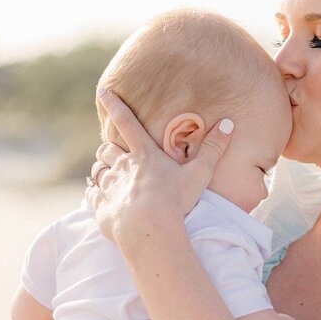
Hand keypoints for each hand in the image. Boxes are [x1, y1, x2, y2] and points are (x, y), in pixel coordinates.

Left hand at [87, 89, 234, 246]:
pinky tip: (100, 197)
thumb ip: (213, 149)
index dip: (114, 104)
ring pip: (98, 169)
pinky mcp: (102, 206)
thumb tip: (228, 124)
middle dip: (108, 148)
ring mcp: (110, 186)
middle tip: (113, 152)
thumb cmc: (175, 200)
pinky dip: (94, 193)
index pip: (126, 121)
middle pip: (107, 148)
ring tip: (108, 176)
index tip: (102, 91)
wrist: (149, 228)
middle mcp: (122, 166)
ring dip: (102, 170)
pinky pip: (92, 194)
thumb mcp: (199, 173)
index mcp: (144, 154)